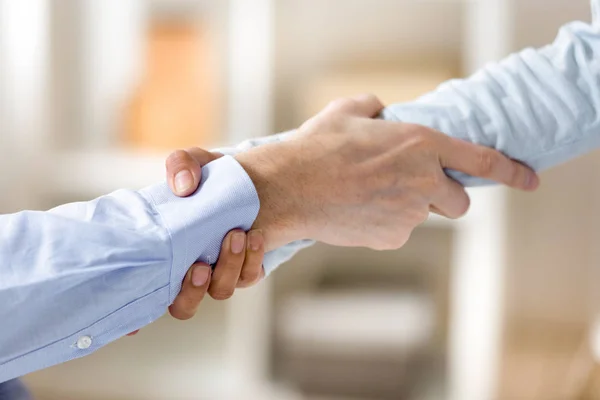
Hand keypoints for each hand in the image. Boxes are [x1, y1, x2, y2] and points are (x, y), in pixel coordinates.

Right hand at [127, 149, 264, 335]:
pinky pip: (249, 277)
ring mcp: (217, 273)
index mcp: (162, 256)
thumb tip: (183, 187)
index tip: (133, 326)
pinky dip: (252, 261)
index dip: (132, 321)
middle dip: (192, 291)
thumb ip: (181, 165)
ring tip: (236, 234)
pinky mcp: (244, 268)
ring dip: (228, 267)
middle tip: (200, 263)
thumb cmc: (204, 177)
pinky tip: (256, 236)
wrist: (243, 180)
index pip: (142, 295)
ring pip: (220, 292)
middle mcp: (186, 272)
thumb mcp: (190, 162)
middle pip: (182, 306)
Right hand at [235, 94, 538, 250]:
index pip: (482, 161)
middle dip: (445, 197)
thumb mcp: (348, 112)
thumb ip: (376, 109)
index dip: (512, 172)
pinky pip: (398, 231)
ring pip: (423, 216)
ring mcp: (409, 214)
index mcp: (421, 145)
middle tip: (414, 187)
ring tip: (368, 194)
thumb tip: (381, 113)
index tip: (530, 179)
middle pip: (459, 202)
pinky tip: (358, 210)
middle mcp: (423, 181)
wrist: (289, 189)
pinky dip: (385, 223)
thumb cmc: (317, 148)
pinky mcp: (391, 238)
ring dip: (407, 206)